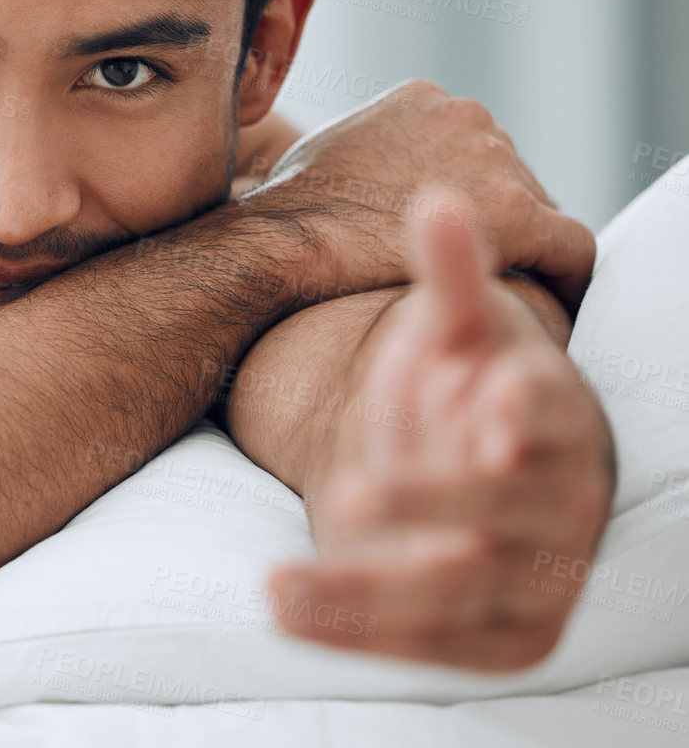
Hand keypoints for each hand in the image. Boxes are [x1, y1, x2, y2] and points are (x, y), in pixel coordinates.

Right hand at [245, 80, 594, 311]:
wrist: (284, 242)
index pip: (473, 146)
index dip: (468, 195)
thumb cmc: (289, 212)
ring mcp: (494, 159)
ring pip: (540, 210)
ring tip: (491, 291)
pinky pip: (572, 246)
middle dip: (493, 220)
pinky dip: (569, 276)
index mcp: (421, 98)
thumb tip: (371, 173)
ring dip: (518, 249)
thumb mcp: (324, 152)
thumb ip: (369, 150)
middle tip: (468, 271)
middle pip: (511, 175)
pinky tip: (554, 304)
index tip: (456, 232)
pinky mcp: (516, 211)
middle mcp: (465, 114)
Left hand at [269, 189, 613, 668]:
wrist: (474, 479)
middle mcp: (562, 507)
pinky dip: (349, 629)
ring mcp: (533, 583)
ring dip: (374, 587)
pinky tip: (279, 606)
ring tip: (283, 577)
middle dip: (437, 501)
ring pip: (459, 593)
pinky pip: (423, 646)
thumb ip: (451, 273)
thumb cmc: (467, 392)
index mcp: (563, 420)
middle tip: (352, 489)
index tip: (495, 414)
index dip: (531, 416)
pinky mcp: (493, 640)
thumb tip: (438, 195)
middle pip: (511, 514)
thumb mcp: (457, 333)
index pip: (558, 418)